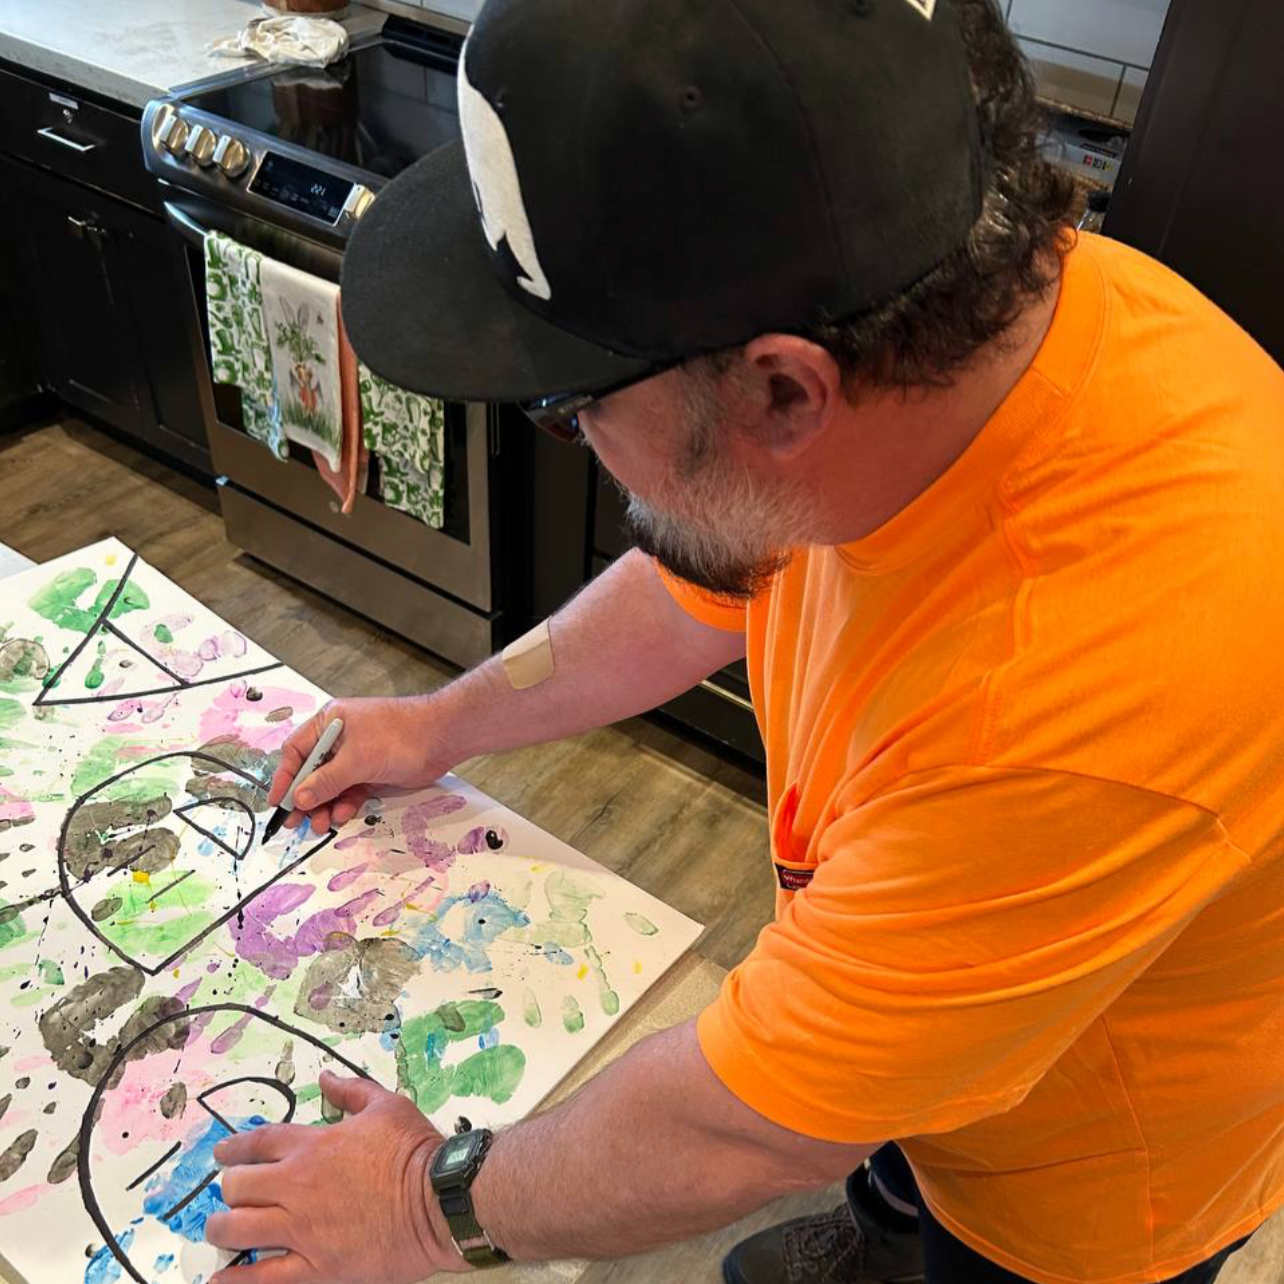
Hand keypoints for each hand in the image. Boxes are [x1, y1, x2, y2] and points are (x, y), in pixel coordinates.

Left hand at [206, 1071, 467, 1283]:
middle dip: (231, 1189)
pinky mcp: (315, 1267)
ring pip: (238, 1231)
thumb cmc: (414, 1150)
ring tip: (223, 1231)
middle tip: (235, 1194)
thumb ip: (350, 1091)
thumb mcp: (386, 1106)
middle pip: (238, 1187)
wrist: (438, 1200)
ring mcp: (301, 1230)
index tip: (222, 1155)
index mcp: (312, 1146)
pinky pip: (262, 1279)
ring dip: (224, 1229)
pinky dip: (234, 1281)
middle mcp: (297, 1187)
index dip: (234, 1149)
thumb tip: (325, 1077)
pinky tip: (218, 1281)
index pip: (258, 1143)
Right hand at [268, 696, 455, 833]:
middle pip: (312, 771)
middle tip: (296, 821)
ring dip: (323, 805)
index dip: (285, 777)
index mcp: (330, 722)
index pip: (296, 751)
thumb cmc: (399, 735)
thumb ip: (326, 781)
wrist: (441, 738)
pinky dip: (344, 803)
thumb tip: (300, 798)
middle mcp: (340, 737)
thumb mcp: (356, 759)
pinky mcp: (372, 771)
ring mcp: (357, 755)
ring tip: (320, 824)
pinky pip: (350, 790)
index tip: (277, 802)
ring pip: (331, 785)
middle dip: (304, 797)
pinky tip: (341, 814)